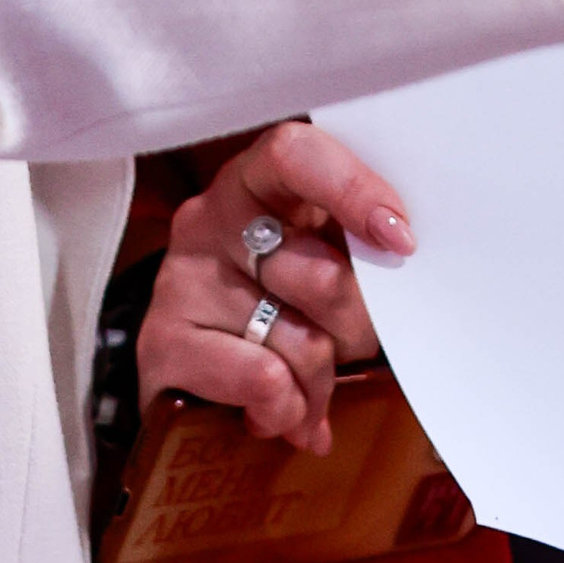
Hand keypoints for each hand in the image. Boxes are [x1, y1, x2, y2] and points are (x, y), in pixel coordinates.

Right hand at [135, 121, 412, 457]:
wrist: (197, 352)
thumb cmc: (283, 291)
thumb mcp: (322, 251)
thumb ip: (357, 245)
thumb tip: (399, 253)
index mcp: (258, 177)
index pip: (296, 153)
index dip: (354, 190)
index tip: (400, 240)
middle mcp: (211, 216)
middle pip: (322, 275)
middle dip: (356, 328)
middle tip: (354, 344)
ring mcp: (182, 277)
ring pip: (298, 341)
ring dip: (322, 380)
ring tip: (313, 388)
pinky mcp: (163, 342)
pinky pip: (260, 380)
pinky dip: (286, 408)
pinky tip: (281, 409)